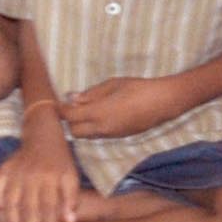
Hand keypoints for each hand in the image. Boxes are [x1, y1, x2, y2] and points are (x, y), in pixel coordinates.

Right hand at [0, 121, 82, 221]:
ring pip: (11, 203)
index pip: (50, 209)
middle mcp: (32, 176)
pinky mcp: (5, 168)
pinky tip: (3, 212)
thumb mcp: (71, 175)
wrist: (43, 134)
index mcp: (51, 178)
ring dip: (15, 221)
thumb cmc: (60, 159)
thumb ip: (71, 198)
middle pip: (30, 210)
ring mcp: (16, 172)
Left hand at [58, 75, 183, 141]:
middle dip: (70, 121)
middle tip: (72, 108)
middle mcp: (101, 128)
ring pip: (86, 136)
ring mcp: (110, 135)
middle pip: (74, 132)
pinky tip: (100, 116)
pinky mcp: (119, 137)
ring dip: (81, 126)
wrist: (163, 102)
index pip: (70, 116)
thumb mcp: (113, 84)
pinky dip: (93, 128)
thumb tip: (72, 98)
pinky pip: (98, 136)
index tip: (57, 102)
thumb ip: (91, 93)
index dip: (61, 110)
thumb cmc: (138, 88)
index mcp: (98, 112)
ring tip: (85, 111)